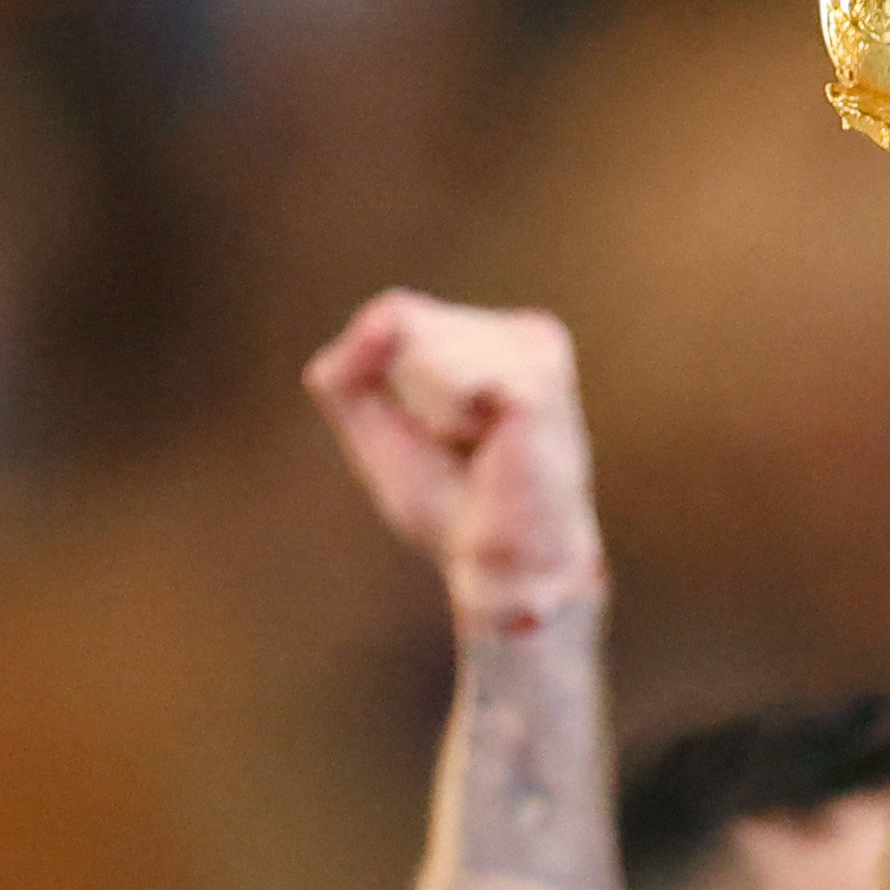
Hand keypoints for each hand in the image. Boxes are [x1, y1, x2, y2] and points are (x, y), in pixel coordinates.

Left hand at [303, 291, 603, 628]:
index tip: (443, 441)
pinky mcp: (538, 380)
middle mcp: (528, 332)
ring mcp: (538, 350)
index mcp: (501, 336)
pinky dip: (446, 422)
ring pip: (417, 341)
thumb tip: (377, 322)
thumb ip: (350, 365)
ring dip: (427, 414)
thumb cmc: (453, 505)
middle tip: (464, 454)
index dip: (388, 387)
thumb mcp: (375, 423)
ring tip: (481, 455)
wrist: (506, 574)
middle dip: (404, 397)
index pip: (394, 316)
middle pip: (401, 319)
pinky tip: (492, 452)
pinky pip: (445, 376)